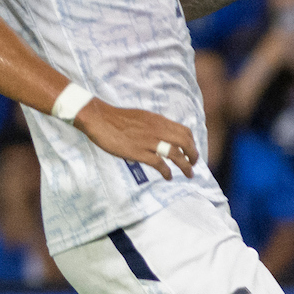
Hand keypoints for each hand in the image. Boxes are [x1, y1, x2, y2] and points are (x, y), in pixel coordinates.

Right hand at [76, 100, 200, 179]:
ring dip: (185, 166)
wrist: (100, 119)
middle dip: (193, 155)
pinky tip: (168, 177)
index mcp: (159, 121)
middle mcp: (158, 130)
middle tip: (194, 164)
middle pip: (186, 143)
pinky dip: (167, 172)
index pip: (184, 131)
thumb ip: (155, 126)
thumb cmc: (118, 118)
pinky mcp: (139, 152)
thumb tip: (162, 135)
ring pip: (176, 154)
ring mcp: (149, 142)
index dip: (191, 142)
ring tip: (189, 174)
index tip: (191, 150)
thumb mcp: (143, 117)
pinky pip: (159, 164)